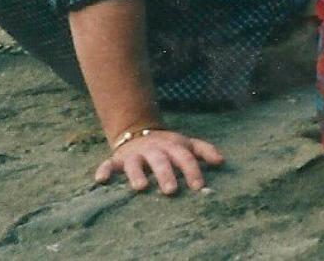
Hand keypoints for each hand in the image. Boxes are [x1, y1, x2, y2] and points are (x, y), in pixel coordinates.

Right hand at [94, 130, 224, 194]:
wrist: (138, 132)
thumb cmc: (167, 146)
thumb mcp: (185, 144)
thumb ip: (204, 150)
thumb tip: (222, 161)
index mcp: (172, 146)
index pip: (185, 157)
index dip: (192, 170)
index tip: (198, 186)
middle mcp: (153, 150)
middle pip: (161, 161)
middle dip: (166, 174)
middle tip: (171, 191)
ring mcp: (135, 154)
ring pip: (135, 163)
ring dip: (136, 174)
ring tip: (140, 187)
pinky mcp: (117, 160)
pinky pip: (108, 164)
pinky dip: (104, 170)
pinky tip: (101, 179)